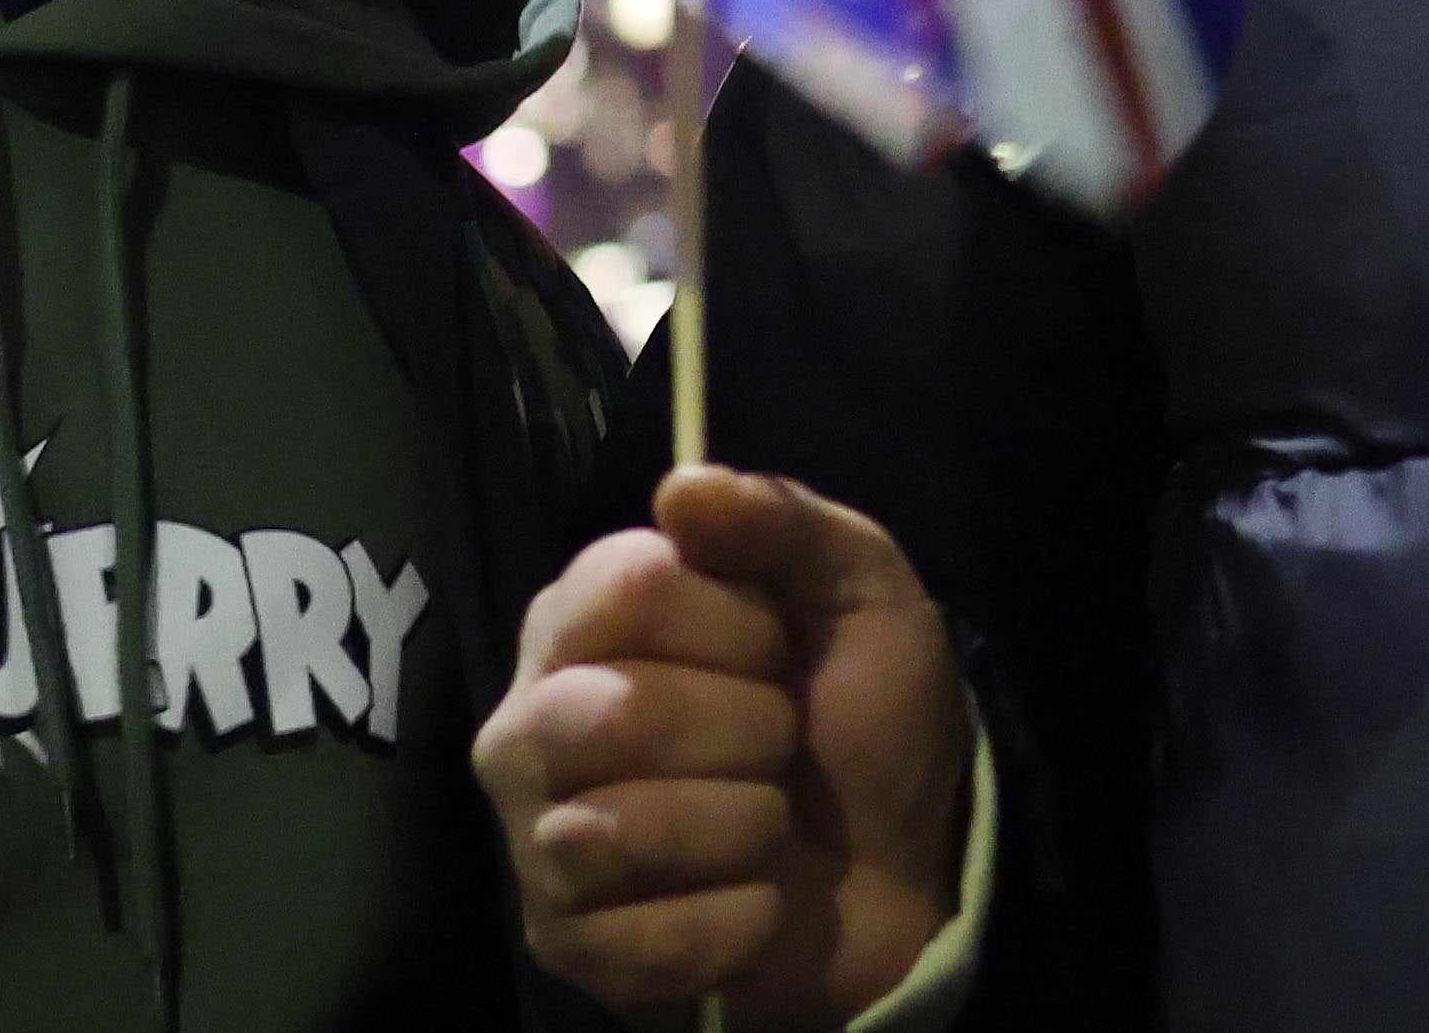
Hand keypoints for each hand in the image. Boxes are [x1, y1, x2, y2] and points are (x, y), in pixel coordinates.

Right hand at [480, 467, 973, 1027]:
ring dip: (741, 828)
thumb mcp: (863, 594)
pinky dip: (732, 922)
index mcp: (588, 617)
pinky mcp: (562, 941)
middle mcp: (533, 718)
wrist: (896, 872)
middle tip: (780, 742)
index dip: (734, 621)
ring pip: (613, 832)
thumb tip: (683, 487)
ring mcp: (536, 836)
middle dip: (745, 732)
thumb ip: (785, 522)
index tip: (780, 647)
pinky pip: (637, 938)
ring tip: (768, 823)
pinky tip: (755, 900)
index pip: (630, 588)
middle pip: (610, 714)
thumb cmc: (862, 721)